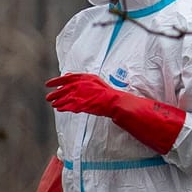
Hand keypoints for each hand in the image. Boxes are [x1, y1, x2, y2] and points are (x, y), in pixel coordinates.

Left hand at [45, 72, 118, 115]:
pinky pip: (66, 107)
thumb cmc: (104, 90)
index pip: (64, 78)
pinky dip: (62, 108)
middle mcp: (77, 86)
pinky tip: (59, 109)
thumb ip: (80, 78)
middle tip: (48, 97)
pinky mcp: (78, 105)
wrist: (111, 100)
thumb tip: (68, 76)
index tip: (48, 84)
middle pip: (61, 90)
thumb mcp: (93, 79)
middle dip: (53, 94)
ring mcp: (77, 95)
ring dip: (57, 102)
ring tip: (53, 104)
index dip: (54, 81)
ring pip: (62, 99)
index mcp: (81, 78)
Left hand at [45, 73, 185, 153]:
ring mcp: (102, 96)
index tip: (59, 78)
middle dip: (61, 84)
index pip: (85, 77)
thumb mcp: (121, 104)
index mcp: (106, 87)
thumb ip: (112, 103)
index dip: (71, 77)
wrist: (145, 114)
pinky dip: (71, 106)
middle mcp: (102, 89)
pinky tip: (61, 108)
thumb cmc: (135, 111)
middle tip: (47, 86)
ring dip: (62, 96)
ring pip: (77, 93)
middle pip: (77, 82)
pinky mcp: (102, 105)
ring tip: (50, 101)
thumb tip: (109, 104)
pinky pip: (84, 104)